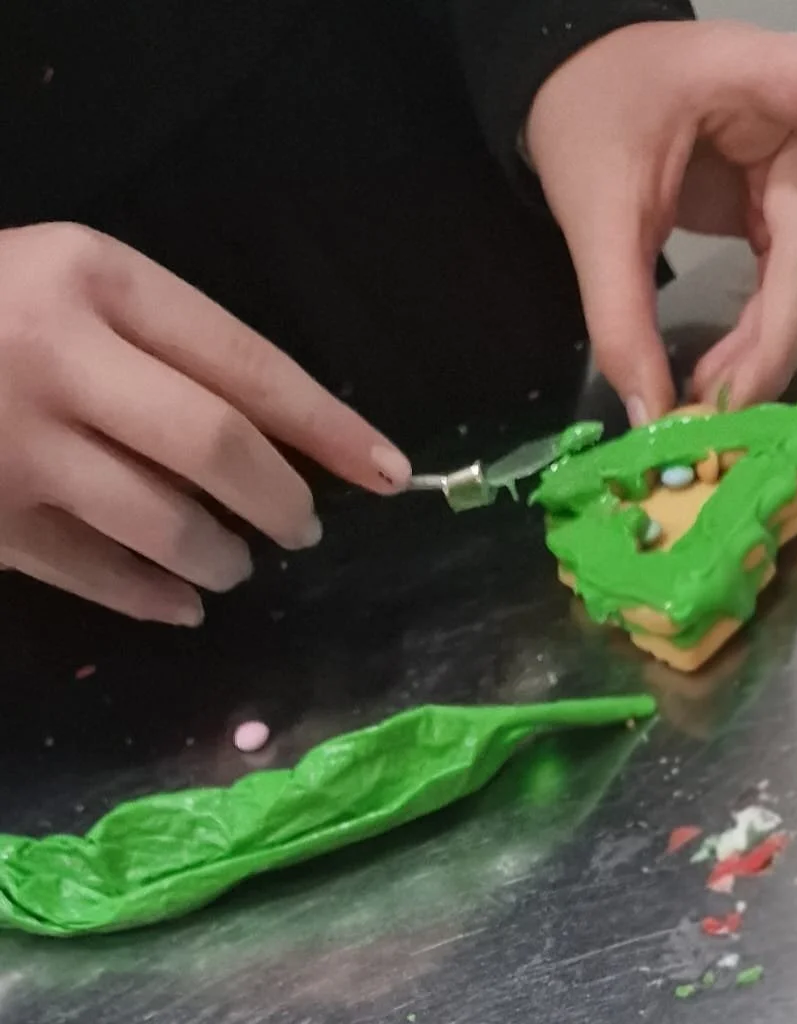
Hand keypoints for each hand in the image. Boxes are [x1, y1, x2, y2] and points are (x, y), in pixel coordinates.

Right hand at [0, 224, 411, 624]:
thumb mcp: (67, 288)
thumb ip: (160, 349)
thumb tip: (284, 442)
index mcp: (92, 277)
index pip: (245, 362)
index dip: (330, 426)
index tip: (391, 471)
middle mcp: (57, 357)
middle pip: (217, 447)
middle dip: (281, 500)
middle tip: (302, 529)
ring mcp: (17, 447)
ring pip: (165, 524)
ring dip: (221, 559)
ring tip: (233, 565)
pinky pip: (101, 578)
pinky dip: (156, 601)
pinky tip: (181, 605)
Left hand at [526, 22, 796, 418]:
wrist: (576, 90)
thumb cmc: (590, 112)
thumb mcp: (593, 209)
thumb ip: (619, 314)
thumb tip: (652, 420)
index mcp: (758, 76)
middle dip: (781, 333)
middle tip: (728, 407)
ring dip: (775, 348)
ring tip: (715, 399)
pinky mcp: (784, 214)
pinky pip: (794, 287)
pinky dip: (765, 339)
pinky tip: (725, 376)